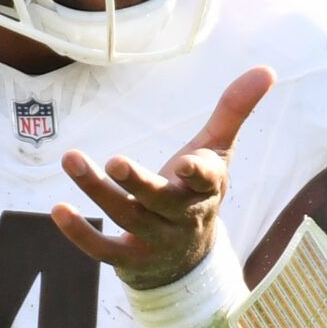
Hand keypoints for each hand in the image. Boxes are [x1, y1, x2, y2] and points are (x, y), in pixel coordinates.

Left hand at [50, 66, 274, 289]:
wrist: (189, 258)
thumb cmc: (198, 191)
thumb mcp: (217, 152)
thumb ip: (234, 110)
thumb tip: (267, 68)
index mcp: (206, 191)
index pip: (207, 182)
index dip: (198, 175)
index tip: (187, 164)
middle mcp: (181, 218)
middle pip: (160, 201)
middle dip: (139, 183)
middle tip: (115, 162)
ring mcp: (154, 240)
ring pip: (127, 218)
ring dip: (97, 192)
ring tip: (72, 160)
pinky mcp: (129, 258)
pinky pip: (103, 250)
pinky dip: (80, 234)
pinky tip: (58, 210)